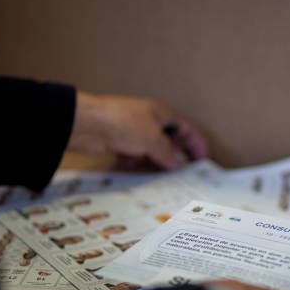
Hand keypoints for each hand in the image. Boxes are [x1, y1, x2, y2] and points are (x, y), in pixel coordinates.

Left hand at [69, 91, 208, 168]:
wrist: (86, 124)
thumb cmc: (122, 122)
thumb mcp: (152, 139)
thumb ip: (168, 153)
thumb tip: (179, 163)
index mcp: (162, 113)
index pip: (187, 128)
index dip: (197, 143)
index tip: (203, 160)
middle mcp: (149, 120)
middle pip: (170, 139)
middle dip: (177, 154)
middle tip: (184, 172)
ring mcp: (133, 130)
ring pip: (151, 148)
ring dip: (156, 160)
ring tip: (163, 175)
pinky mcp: (118, 140)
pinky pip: (133, 153)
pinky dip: (135, 161)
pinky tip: (132, 167)